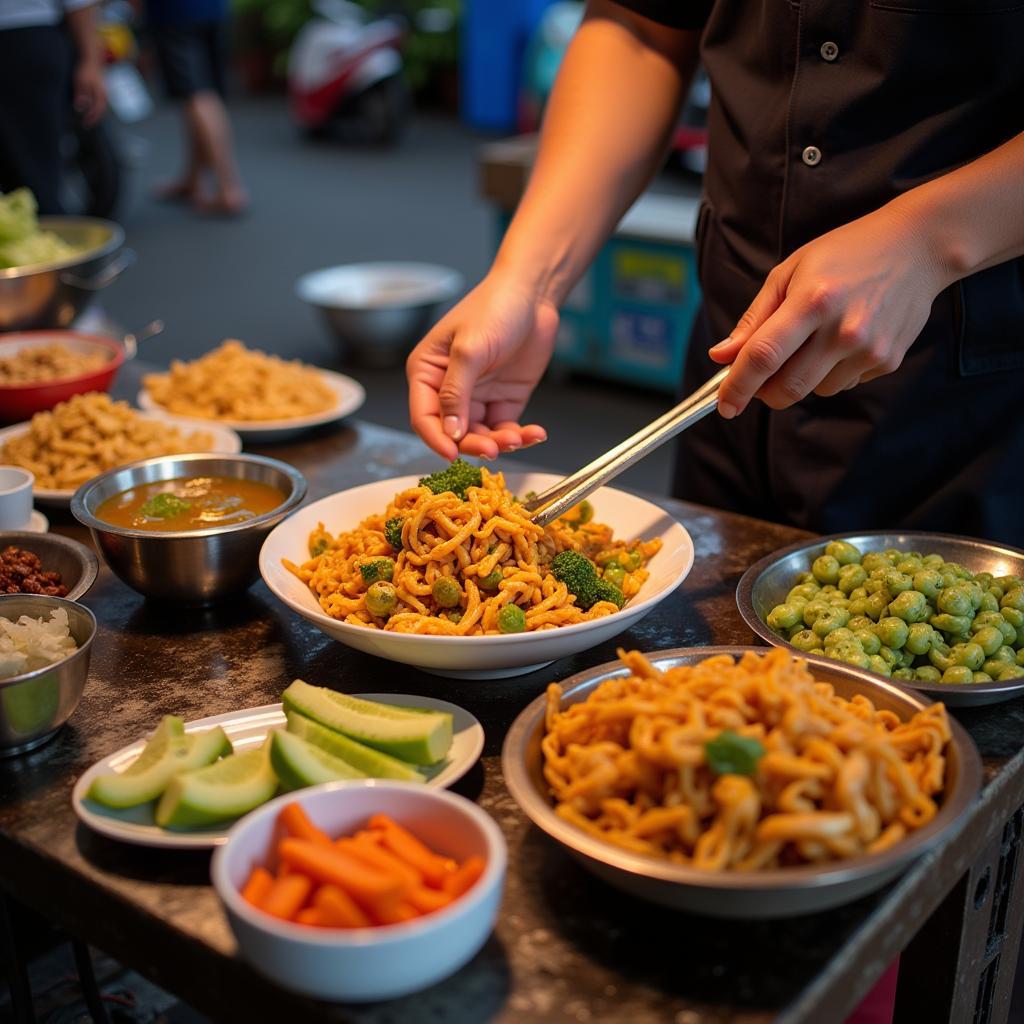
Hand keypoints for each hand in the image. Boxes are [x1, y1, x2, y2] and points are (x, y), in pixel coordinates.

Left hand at [74, 60, 106, 127]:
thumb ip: (81, 95)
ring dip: (95, 112)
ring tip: (89, 116)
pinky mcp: (101, 86)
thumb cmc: (85, 69)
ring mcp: (103, 90)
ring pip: (101, 105)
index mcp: (100, 95)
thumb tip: (80, 108)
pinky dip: (95, 105)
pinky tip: (90, 105)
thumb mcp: (80, 81)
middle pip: (100, 110)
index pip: (97, 111)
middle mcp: (104, 94)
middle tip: (87, 124)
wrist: (91, 56)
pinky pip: (99, 100)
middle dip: (94, 118)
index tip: (85, 124)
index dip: (91, 119)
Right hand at [407, 273, 557, 459]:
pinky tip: (534, 434)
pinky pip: (506, 429)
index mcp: (428, 373)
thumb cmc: (494, 307)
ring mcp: (478, 397)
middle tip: (494, 448)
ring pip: (481, 436)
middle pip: (454, 433)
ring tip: (519, 438)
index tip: (452, 455)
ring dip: (499, 443)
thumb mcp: (469, 349)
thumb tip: (449, 431)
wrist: (533, 295)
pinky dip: (520, 436)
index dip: (436, 439)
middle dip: (474, 444)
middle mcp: (449, 389)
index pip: (424, 417)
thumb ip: (456, 392)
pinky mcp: (503, 401)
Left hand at [711, 204, 950, 417]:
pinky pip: (842, 384)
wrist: (918, 247)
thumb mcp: (790, 271)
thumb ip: (754, 319)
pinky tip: (844, 339)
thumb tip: (721, 356)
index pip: (764, 355)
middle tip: (759, 378)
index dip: (738, 386)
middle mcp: (843, 329)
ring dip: (800, 378)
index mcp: (813, 300)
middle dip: (764, 392)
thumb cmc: (846, 253)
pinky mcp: (887, 361)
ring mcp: (869, 349)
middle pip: (787, 387)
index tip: (724, 405)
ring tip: (815, 339)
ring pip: (814, 391)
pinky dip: (831, 373)